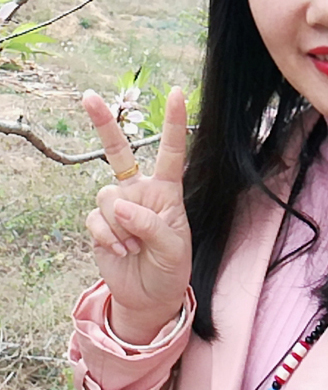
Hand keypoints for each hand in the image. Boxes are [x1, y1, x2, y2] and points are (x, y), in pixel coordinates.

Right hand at [82, 86, 191, 343]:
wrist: (150, 296)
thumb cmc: (171, 267)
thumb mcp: (174, 248)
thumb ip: (151, 224)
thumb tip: (120, 205)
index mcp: (167, 190)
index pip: (171, 152)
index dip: (173, 123)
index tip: (177, 92)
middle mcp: (140, 191)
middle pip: (118, 152)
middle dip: (103, 123)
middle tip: (88, 96)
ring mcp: (117, 207)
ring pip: (107, 197)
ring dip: (120, 226)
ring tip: (135, 246)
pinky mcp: (99, 224)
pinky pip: (96, 220)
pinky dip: (108, 238)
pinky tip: (121, 251)